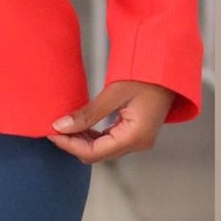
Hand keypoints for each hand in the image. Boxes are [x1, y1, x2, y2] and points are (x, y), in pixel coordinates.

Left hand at [48, 80, 175, 162]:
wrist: (168, 66)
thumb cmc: (147, 74)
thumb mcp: (114, 92)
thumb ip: (87, 113)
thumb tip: (60, 126)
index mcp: (134, 136)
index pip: (93, 152)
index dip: (69, 144)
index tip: (52, 132)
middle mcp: (138, 143)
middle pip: (97, 155)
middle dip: (74, 143)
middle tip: (55, 127)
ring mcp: (139, 140)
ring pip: (103, 150)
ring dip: (83, 140)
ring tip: (66, 125)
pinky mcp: (137, 133)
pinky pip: (111, 141)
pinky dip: (94, 136)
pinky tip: (82, 125)